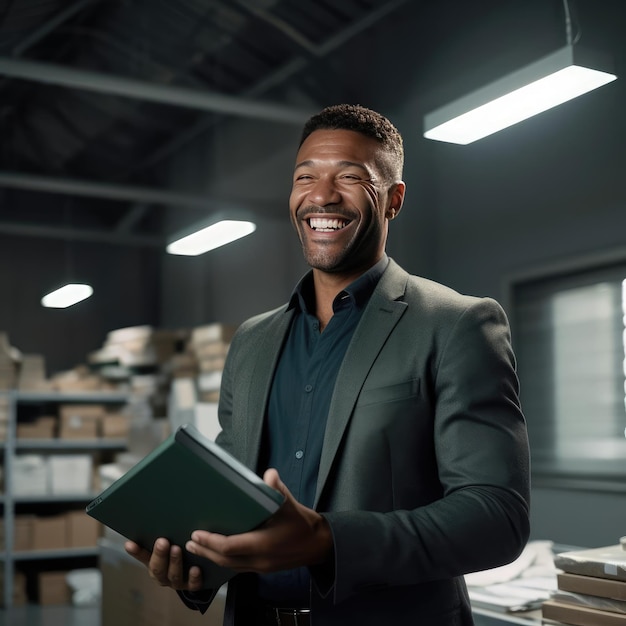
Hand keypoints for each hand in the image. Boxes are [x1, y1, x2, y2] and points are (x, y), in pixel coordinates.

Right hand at [124, 537, 203, 590]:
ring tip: (177, 549)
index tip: (130, 544)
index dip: (136, 552)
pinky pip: (192, 585)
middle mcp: (163, 575)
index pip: (143, 557)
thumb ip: (160, 536)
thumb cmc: (178, 553)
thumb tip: (152, 517)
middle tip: (162, 542)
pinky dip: (193, 578)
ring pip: (174, 576)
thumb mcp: (168, 546)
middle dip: (159, 555)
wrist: (195, 573)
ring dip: (175, 562)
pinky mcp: (192, 585)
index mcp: (154, 564)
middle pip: (157, 568)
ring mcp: (177, 582)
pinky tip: (195, 568)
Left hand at [184, 468, 333, 573]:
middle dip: (205, 551)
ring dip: (211, 557)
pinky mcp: (262, 569)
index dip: (211, 542)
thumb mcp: (290, 505)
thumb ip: (278, 490)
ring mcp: (261, 567)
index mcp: (264, 544)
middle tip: (189, 541)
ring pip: (230, 567)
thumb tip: (269, 474)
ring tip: (196, 548)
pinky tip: (216, 554)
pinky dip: (224, 561)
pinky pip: (238, 567)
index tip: (196, 534)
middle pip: (225, 560)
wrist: (318, 545)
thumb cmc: (303, 524)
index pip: (230, 547)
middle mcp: (260, 560)